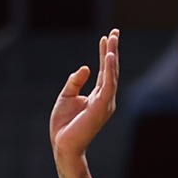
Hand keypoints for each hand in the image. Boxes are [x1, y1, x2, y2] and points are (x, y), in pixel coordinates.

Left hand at [49, 30, 119, 162]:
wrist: (63, 145)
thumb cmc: (64, 125)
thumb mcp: (66, 97)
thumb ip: (75, 82)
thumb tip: (85, 67)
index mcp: (97, 96)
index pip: (104, 71)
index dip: (105, 53)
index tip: (107, 37)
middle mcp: (105, 98)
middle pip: (111, 70)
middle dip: (113, 50)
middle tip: (115, 32)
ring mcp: (105, 103)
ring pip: (112, 75)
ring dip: (112, 56)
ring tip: (112, 39)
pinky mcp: (101, 107)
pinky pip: (108, 84)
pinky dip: (109, 70)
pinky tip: (109, 56)